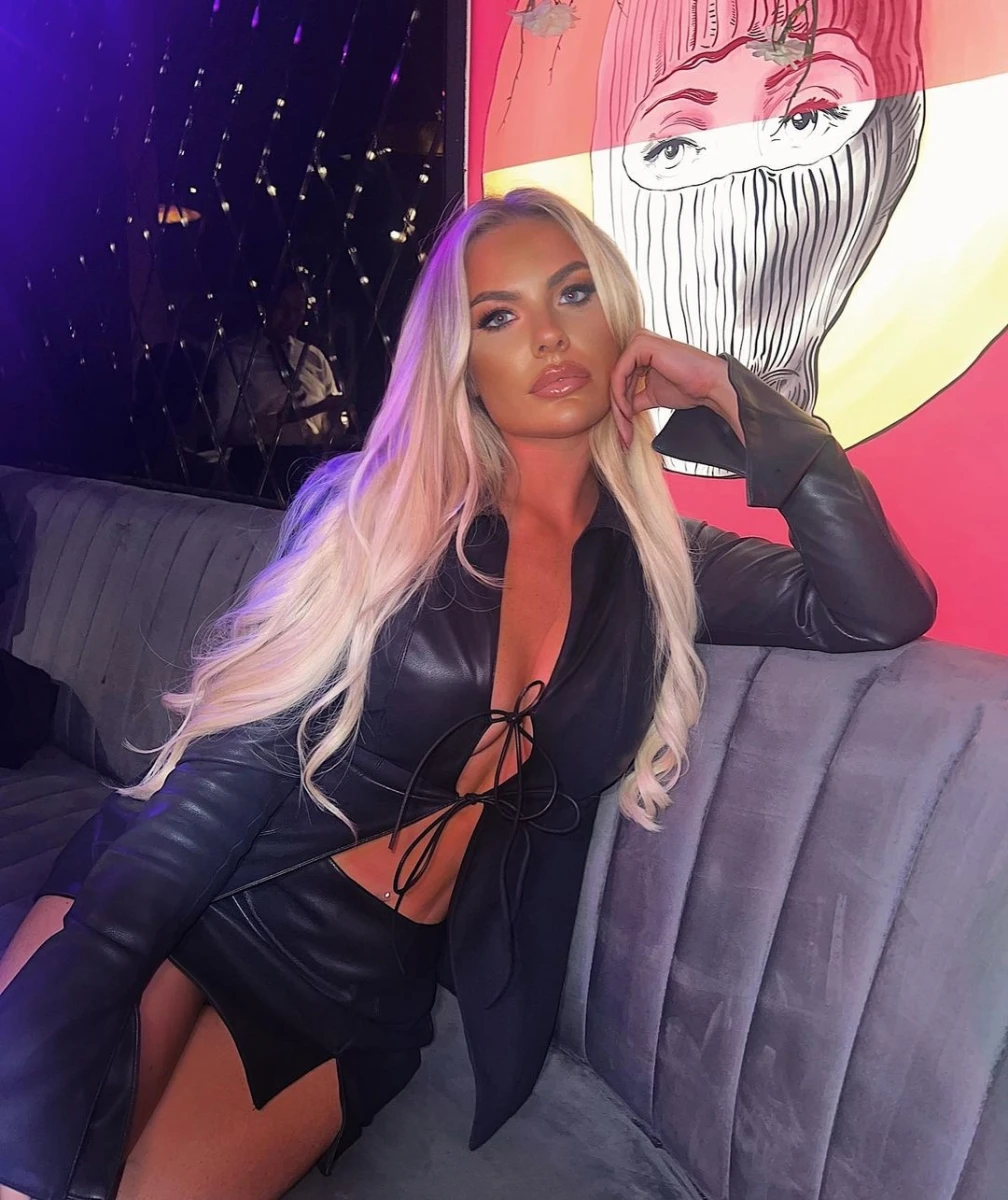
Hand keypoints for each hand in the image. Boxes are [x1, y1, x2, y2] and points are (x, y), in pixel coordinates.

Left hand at [609, 330, 742, 449]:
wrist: (709, 384)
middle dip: (619, 411)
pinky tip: (628, 412)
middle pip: (617, 381)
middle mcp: (639, 342)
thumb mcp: (653, 396)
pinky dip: (621, 397)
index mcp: (642, 352)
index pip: (622, 381)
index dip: (621, 408)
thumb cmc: (688, 388)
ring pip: (616, 380)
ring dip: (619, 408)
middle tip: (624, 435)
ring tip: (627, 428)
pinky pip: (619, 374)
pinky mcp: (640, 344)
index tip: (625, 432)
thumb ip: (635, 399)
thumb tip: (620, 411)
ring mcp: (639, 340)